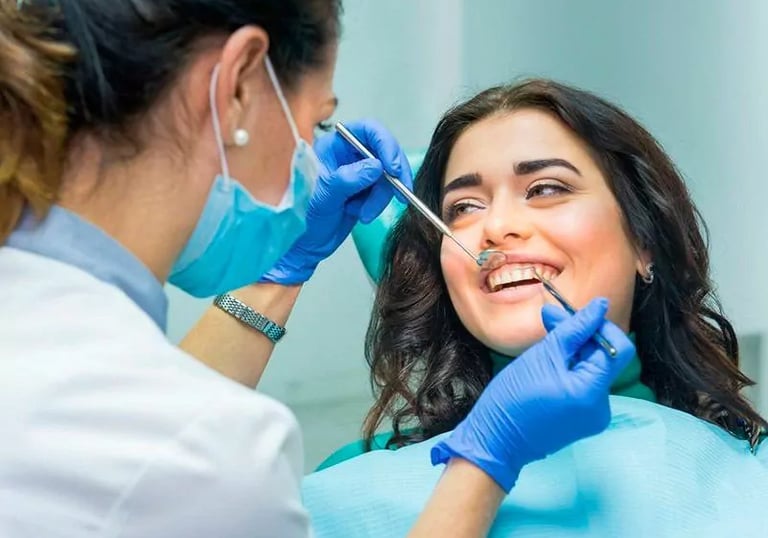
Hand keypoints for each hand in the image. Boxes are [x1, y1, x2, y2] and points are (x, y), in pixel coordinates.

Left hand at [260, 119, 412, 284]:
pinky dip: (377, 204)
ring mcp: (358, 173)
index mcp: (333, 146)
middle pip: (384, 151)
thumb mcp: (323, 197)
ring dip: (381, 196)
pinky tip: (361, 214)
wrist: (305, 243)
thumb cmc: (302, 216)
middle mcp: (348, 155)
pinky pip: (383, 191)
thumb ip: (348, 179)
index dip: (385, 144)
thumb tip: (376, 167)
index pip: (367, 131)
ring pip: (386, 175)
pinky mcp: (365, 190)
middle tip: (398, 193)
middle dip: (392, 175)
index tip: (393, 167)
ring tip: (364, 213)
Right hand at [431, 298, 634, 492]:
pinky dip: (569, 370)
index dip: (598, 326)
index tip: (573, 313)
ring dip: (572, 351)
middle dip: (580, 336)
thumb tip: (601, 305)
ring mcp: (593, 415)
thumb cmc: (514, 397)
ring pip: (592, 370)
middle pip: (603, 358)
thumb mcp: (543, 356)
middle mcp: (601, 406)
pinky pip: (583, 385)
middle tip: (550, 318)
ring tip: (544, 342)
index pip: (615, 348)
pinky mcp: (582, 419)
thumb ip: (575, 329)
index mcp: (593, 391)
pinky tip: (547, 364)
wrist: (496, 440)